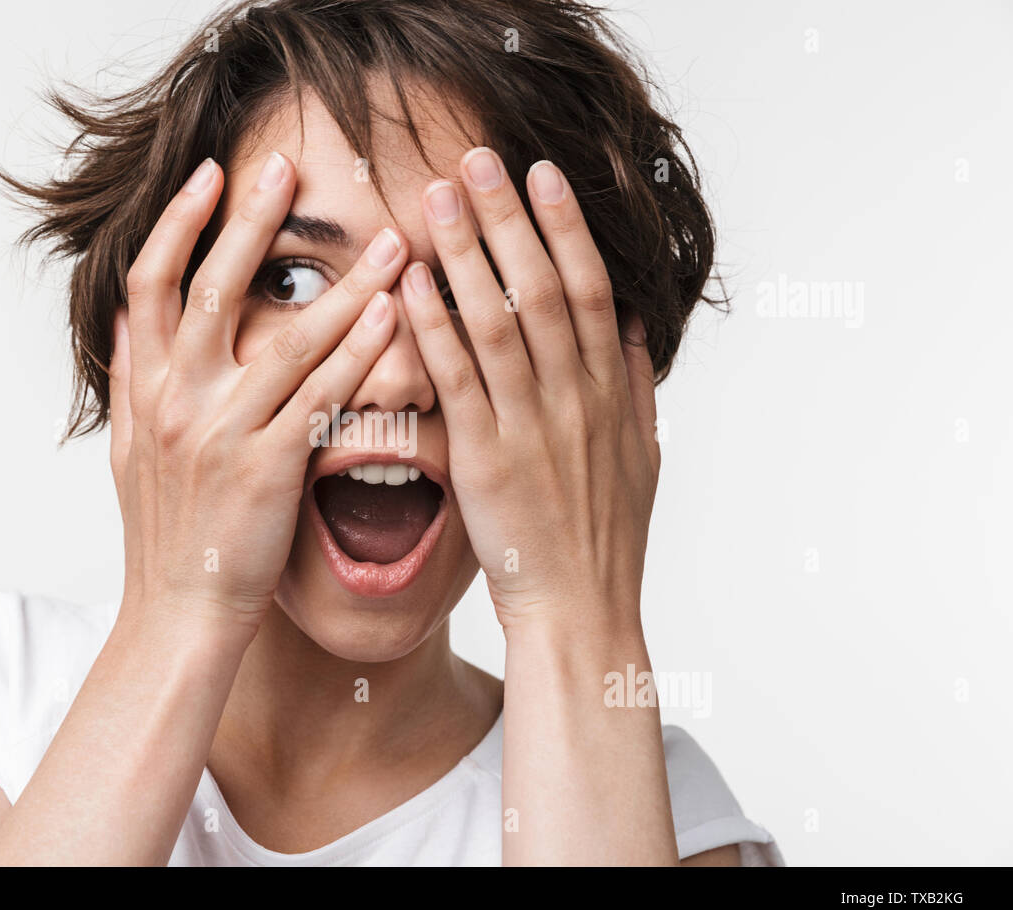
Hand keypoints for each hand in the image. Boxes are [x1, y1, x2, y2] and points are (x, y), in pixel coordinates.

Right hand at [109, 153, 409, 641]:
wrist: (177, 614)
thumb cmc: (166, 535)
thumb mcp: (128, 452)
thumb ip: (131, 378)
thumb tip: (129, 317)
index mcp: (144, 390)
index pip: (151, 282)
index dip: (179, 222)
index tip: (212, 174)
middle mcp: (176, 401)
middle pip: (211, 288)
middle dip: (250, 221)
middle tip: (288, 164)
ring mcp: (220, 433)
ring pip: (284, 338)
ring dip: (341, 283)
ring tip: (387, 240)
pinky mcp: (265, 469)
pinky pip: (320, 397)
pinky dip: (356, 352)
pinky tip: (391, 316)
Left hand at [400, 148, 659, 637]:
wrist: (582, 611)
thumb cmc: (605, 537)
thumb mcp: (641, 454)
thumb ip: (634, 384)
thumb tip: (628, 323)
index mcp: (609, 391)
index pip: (590, 288)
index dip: (565, 227)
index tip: (541, 174)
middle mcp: (573, 398)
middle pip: (542, 287)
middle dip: (508, 218)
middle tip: (477, 158)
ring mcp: (529, 426)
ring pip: (497, 320)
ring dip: (466, 253)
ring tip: (436, 196)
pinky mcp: (485, 459)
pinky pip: (456, 380)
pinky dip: (433, 327)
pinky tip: (409, 283)